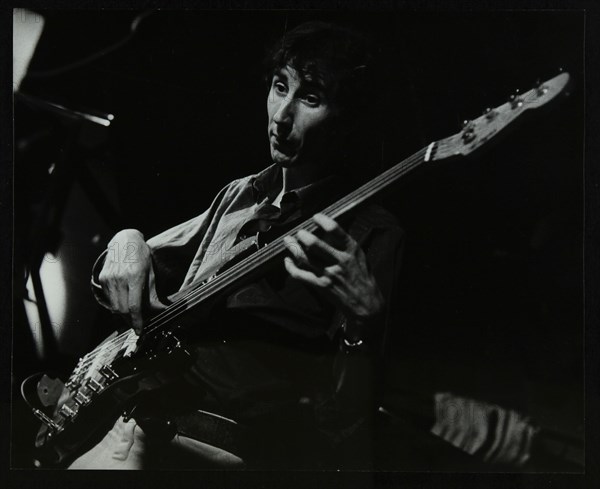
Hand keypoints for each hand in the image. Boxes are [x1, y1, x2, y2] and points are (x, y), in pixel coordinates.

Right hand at [98, 229, 164, 332]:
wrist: (125, 240)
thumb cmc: (141, 257)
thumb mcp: (152, 273)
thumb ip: (153, 294)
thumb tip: (161, 311)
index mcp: (135, 276)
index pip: (134, 306)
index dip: (137, 321)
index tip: (140, 330)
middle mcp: (120, 278)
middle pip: (123, 309)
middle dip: (130, 321)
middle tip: (137, 325)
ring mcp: (109, 278)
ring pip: (114, 306)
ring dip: (123, 315)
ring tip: (132, 316)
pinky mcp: (102, 278)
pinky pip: (109, 299)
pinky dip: (116, 305)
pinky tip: (123, 304)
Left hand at [283, 213, 383, 339]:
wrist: (366, 303)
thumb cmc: (362, 276)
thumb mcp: (359, 256)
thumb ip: (345, 244)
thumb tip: (329, 229)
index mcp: (351, 249)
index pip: (335, 229)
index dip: (322, 220)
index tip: (315, 217)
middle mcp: (340, 260)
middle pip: (314, 244)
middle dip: (302, 235)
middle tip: (298, 232)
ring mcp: (329, 274)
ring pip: (304, 258)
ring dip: (293, 248)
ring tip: (288, 241)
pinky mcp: (321, 286)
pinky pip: (300, 275)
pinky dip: (290, 267)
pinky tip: (287, 261)